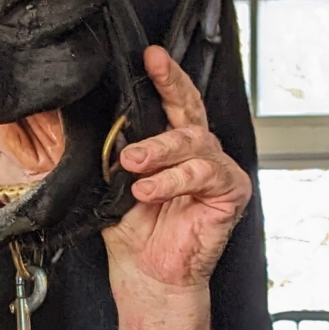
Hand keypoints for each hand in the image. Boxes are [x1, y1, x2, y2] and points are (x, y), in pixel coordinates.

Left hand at [102, 47, 251, 293]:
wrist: (147, 273)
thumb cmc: (133, 230)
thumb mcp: (111, 182)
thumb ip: (112, 151)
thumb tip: (97, 124)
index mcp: (172, 144)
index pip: (172, 102)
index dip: (165, 77)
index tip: (151, 55)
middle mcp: (198, 151)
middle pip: (191, 108)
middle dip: (171, 87)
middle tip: (150, 75)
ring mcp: (217, 169)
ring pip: (194, 141)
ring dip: (159, 150)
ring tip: (132, 165)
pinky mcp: (231, 192)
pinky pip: (204, 173)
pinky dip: (174, 179)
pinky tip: (149, 190)